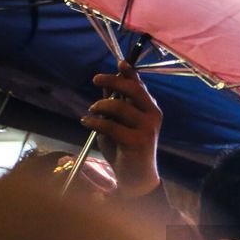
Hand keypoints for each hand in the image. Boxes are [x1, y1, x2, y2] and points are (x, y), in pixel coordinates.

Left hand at [84, 60, 162, 196]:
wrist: (136, 177)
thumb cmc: (126, 148)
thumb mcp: (119, 123)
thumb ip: (115, 105)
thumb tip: (106, 85)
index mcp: (150, 109)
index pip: (140, 85)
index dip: (130, 72)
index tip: (119, 62)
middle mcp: (152, 115)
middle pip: (133, 90)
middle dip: (113, 81)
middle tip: (96, 79)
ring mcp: (147, 128)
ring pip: (120, 106)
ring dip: (100, 106)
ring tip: (91, 111)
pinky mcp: (137, 141)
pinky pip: (111, 125)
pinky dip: (95, 122)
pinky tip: (86, 122)